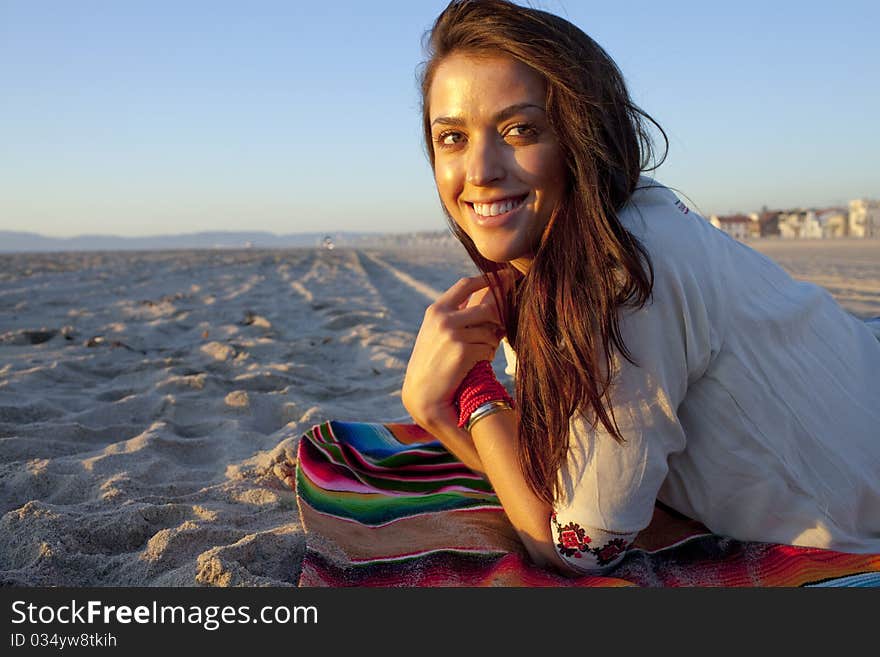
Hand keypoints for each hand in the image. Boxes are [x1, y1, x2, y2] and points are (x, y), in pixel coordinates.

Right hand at [402, 275, 504, 432]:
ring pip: (490, 332)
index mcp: (436, 310)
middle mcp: (444, 318)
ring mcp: (453, 334)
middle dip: (499, 319)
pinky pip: (488, 348)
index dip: (488, 279)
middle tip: (500, 329)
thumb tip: (487, 295)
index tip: (503, 276)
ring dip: (490, 344)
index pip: (465, 284)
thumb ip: (457, 314)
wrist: (423, 392)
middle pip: (487, 308)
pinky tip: (475, 364)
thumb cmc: (433, 362)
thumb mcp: (437, 332)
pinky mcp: (463, 351)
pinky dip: (487, 356)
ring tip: (477, 354)